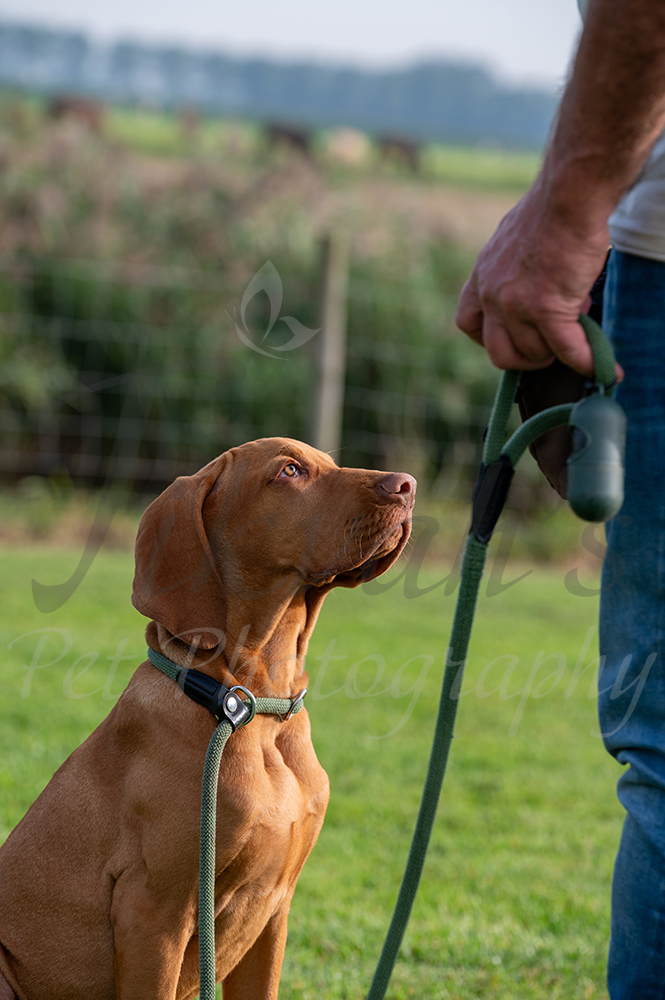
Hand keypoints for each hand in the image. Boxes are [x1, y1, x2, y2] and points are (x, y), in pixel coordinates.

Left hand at [455, 180, 620, 378]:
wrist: (568, 196)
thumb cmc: (550, 210)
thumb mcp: (512, 241)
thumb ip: (513, 269)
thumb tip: (537, 288)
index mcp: (482, 276)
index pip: (467, 322)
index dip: (488, 339)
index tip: (509, 338)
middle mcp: (492, 294)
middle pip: (497, 351)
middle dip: (523, 358)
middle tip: (547, 349)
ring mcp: (516, 304)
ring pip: (533, 351)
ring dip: (558, 350)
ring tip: (579, 326)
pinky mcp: (547, 307)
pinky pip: (565, 348)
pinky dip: (584, 361)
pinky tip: (601, 366)